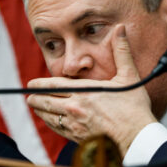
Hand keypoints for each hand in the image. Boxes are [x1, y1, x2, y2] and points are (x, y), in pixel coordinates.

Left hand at [27, 24, 156, 155]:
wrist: (138, 138)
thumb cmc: (134, 108)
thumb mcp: (129, 76)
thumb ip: (122, 51)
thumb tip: (120, 28)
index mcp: (84, 91)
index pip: (54, 85)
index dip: (39, 85)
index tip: (30, 84)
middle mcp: (75, 107)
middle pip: (46, 101)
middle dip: (35, 98)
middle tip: (28, 96)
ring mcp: (75, 123)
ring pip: (48, 116)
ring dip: (39, 110)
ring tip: (34, 106)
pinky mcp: (77, 137)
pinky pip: (57, 129)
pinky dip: (50, 123)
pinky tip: (48, 121)